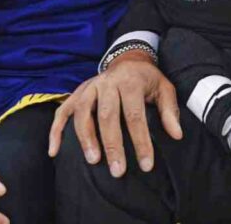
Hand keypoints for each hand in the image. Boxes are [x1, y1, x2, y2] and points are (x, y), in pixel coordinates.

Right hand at [48, 50, 181, 177]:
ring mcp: (89, 87)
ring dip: (86, 138)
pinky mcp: (76, 93)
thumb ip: (170, 111)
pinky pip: (62, 112)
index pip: (135, 115)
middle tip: (118, 170)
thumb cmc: (147, 79)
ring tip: (93, 161)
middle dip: (112, 145)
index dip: (140, 141)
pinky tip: (54, 151)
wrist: (127, 59)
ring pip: (82, 113)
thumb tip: (176, 135)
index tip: (146, 165)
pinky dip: (55, 131)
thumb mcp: (164, 89)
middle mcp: (107, 83)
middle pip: (107, 116)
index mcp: (130, 82)